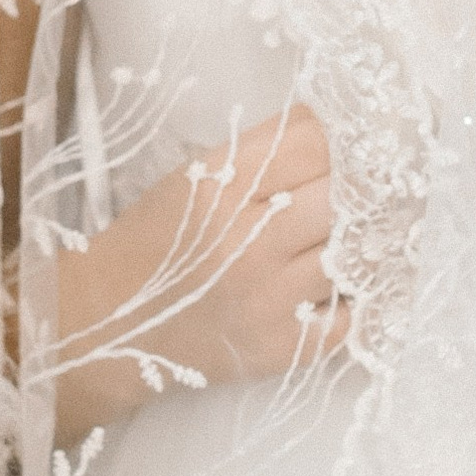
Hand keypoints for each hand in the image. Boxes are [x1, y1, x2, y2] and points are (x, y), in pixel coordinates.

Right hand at [51, 105, 348, 442]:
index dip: (340, 139)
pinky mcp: (280, 348)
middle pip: (344, 194)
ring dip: (366, 241)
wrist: (106, 325)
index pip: (314, 143)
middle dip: (363, 187)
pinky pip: (352, 316)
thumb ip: (260, 151)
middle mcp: (246, 242)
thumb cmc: (154, 242)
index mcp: (218, 186)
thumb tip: (333, 127)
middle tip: (369, 190)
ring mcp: (267, 300)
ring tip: (360, 235)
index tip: (351, 146)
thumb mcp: (191, 177)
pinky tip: (342, 286)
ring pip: (357, 253)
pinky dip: (355, 298)